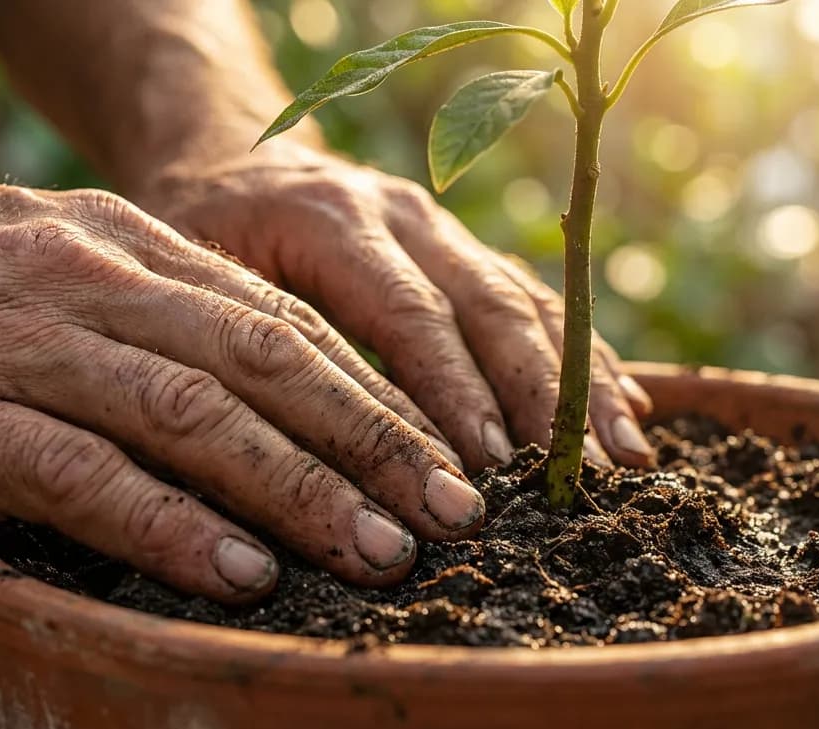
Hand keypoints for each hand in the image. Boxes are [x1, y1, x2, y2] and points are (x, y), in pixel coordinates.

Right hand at [0, 154, 484, 601]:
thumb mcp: (53, 259)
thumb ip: (154, 309)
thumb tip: (262, 381)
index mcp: (128, 244)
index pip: (281, 323)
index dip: (373, 393)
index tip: (444, 455)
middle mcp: (93, 283)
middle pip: (266, 365)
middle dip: (372, 444)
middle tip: (453, 514)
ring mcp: (26, 346)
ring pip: (194, 418)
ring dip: (299, 491)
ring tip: (378, 553)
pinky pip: (84, 475)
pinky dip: (170, 527)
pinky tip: (238, 572)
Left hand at [136, 145, 655, 471]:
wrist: (226, 159)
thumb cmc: (196, 234)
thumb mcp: (190, 282)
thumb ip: (244, 350)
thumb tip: (297, 464)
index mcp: (329, 218)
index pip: (407, 313)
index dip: (453, 393)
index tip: (489, 468)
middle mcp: (402, 214)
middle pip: (489, 306)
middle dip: (542, 398)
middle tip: (583, 478)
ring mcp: (442, 227)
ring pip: (527, 303)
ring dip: (582, 384)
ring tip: (628, 458)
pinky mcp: (464, 250)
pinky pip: (535, 301)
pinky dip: (582, 358)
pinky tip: (628, 409)